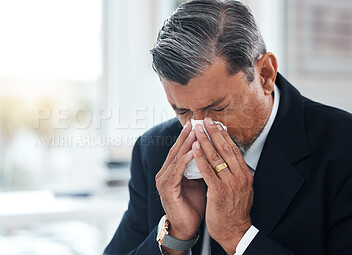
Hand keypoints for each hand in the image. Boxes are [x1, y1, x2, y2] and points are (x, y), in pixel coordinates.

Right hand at [156, 121, 206, 242]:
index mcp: (171, 171)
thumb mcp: (198, 182)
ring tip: (196, 132)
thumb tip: (212, 152)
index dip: (188, 136)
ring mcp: (164, 181)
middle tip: (195, 122)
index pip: (180, 149)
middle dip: (186, 135)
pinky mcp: (167, 189)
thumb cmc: (193, 205)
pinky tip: (194, 151)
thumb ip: (200, 167)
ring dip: (186, 144)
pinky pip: (177, 171)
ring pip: (176, 158)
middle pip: (176, 150)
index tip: (198, 124)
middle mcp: (164, 173)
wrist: (186, 227)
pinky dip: (185, 160)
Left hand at [192, 117, 253, 254]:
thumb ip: (236, 174)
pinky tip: (193, 148)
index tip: (215, 124)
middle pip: (225, 149)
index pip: (233, 149)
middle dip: (214, 132)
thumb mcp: (242, 189)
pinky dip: (200, 158)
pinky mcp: (219, 191)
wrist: (235, 231)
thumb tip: (229, 159)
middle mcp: (240, 176)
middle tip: (205, 120)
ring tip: (196, 129)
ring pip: (216, 157)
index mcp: (246, 174)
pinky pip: (208, 171)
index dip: (223, 135)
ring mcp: (230, 183)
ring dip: (204, 141)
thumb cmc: (235, 211)